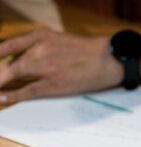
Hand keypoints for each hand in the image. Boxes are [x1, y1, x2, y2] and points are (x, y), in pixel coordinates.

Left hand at [0, 29, 122, 102]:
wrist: (110, 58)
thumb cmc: (89, 51)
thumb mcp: (60, 40)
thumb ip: (41, 47)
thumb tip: (24, 57)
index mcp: (40, 36)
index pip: (6, 46)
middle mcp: (39, 49)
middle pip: (6, 63)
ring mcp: (45, 67)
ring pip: (11, 75)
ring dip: (0, 82)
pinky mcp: (54, 84)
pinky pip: (27, 91)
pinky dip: (12, 95)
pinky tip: (2, 98)